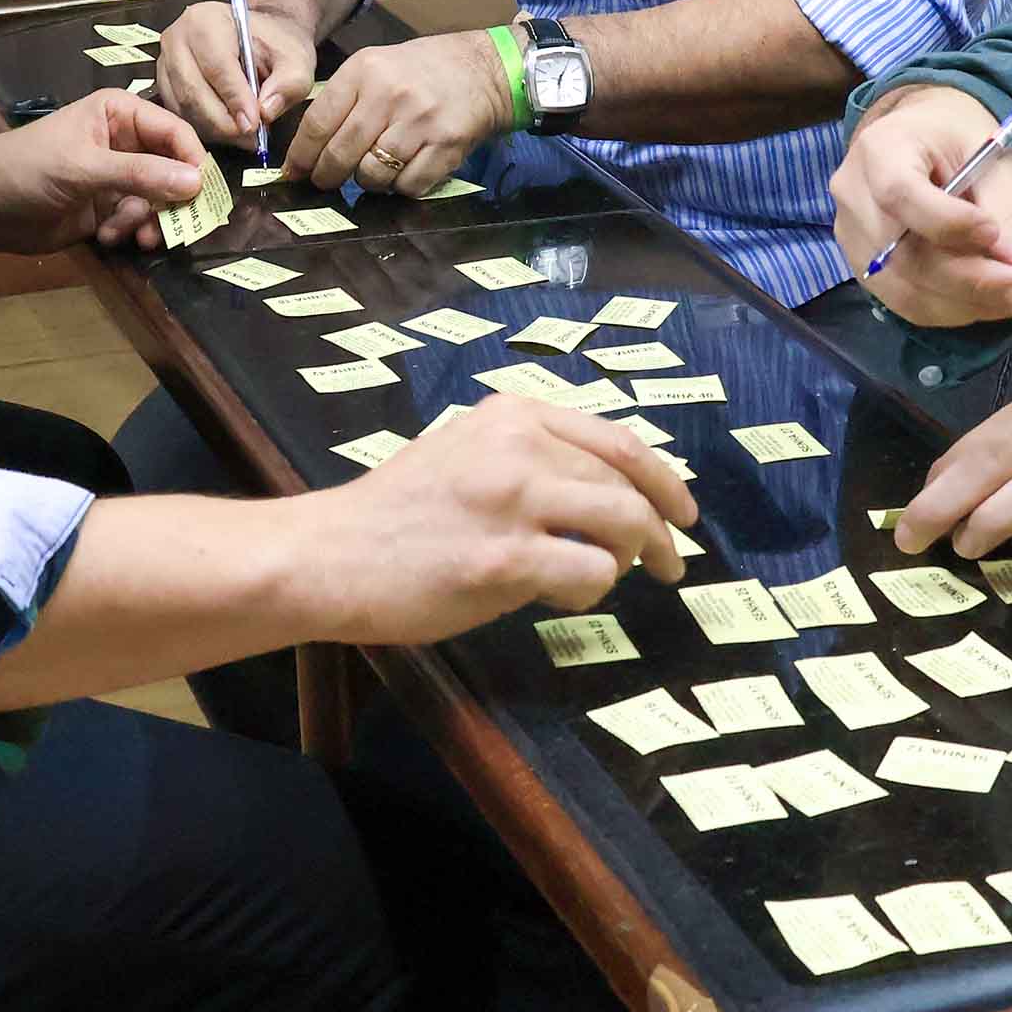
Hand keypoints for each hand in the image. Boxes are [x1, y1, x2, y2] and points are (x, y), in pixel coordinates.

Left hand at [0, 91, 212, 253]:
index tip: (202, 195)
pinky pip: (138, 220)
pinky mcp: (107, 209)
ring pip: (159, 200)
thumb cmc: (27, 169)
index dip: (193, 162)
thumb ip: (141, 174)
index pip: (176, 133)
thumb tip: (197, 183)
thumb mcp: (84, 167)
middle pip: (174, 170)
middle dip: (172, 200)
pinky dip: (130, 232)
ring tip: (133, 236)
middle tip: (174, 225)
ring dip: (149, 221)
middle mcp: (126, 142)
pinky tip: (108, 237)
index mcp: (121, 114)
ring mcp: (117, 178)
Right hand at [157, 0, 316, 149]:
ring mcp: (165, 63)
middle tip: (252, 136)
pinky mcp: (165, 86)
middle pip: (194, 91)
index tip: (253, 123)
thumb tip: (265, 110)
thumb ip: (288, 84)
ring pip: (185, 108)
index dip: (235, 98)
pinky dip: (206, 129)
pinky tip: (231, 131)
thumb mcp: (296, 61)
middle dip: (225, 121)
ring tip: (246, 135)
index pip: (217, 65)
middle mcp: (177, 39)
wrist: (261, 41)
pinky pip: (181, 115)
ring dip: (217, 129)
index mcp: (205, 20)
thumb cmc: (274, 46)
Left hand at [287, 30, 510, 196]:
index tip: (294, 173)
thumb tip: (305, 148)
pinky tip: (405, 171)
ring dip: (368, 181)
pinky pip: (408, 186)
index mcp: (364, 70)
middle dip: (327, 176)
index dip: (300, 156)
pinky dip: (401, 187)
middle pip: (340, 154)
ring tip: (375, 170)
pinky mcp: (446, 145)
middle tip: (326, 181)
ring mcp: (419, 121)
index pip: (317, 123)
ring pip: (372, 176)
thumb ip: (342, 100)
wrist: (484, 70)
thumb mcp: (376, 66)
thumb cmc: (422, 71)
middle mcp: (389, 94)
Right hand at [289, 395, 697, 643]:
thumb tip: (602, 490)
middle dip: (663, 529)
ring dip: (630, 559)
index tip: (683, 511)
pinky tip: (560, 596)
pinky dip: (590, 590)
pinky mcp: (505, 560)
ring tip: (613, 581)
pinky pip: (590, 573)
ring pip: (623, 524)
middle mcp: (519, 447)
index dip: (663, 479)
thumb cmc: (394, 513)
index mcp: (512, 415)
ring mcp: (514, 502)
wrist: (328, 555)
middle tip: (670, 564)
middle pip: (629, 482)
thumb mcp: (463, 451)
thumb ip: (527, 456)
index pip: (617, 440)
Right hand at [830, 85, 1011, 325]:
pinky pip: (904, 302)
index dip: (947, 223)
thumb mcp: (991, 156)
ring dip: (967, 304)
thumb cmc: (954, 137)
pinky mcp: (862, 268)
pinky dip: (952, 309)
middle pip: (904, 256)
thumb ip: (1007, 210)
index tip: (994, 234)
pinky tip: (988, 301)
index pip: (899, 194)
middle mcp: (853, 197)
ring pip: (905, 290)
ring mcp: (851, 238)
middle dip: (973, 280)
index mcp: (880, 150)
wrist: (916, 137)